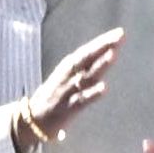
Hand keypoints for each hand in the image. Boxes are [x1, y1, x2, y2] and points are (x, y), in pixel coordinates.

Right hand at [15, 31, 125, 152]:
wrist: (33, 120)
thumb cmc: (53, 96)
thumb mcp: (66, 77)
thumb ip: (84, 68)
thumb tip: (106, 54)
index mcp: (67, 67)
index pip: (87, 51)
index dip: (103, 41)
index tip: (119, 32)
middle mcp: (68, 76)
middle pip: (87, 58)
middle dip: (103, 46)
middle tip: (120, 36)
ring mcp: (67, 91)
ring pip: (86, 76)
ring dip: (100, 66)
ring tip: (113, 54)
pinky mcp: (68, 109)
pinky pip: (82, 100)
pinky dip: (92, 94)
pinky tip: (104, 88)